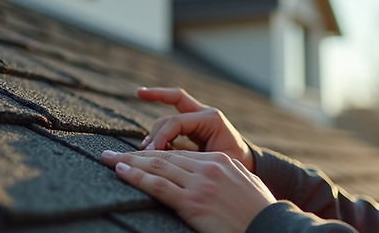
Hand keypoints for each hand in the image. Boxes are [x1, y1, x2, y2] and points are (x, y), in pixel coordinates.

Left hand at [102, 149, 274, 232]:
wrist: (270, 228)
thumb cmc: (259, 213)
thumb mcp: (243, 186)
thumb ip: (223, 177)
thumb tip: (205, 179)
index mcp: (220, 161)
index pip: (179, 155)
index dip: (153, 155)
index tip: (134, 157)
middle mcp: (208, 167)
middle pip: (164, 156)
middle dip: (134, 155)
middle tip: (110, 153)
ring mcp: (200, 183)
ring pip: (157, 166)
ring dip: (128, 162)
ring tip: (108, 160)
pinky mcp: (193, 201)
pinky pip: (158, 185)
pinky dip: (136, 177)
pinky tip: (121, 172)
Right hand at [137, 87, 253, 171]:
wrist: (247, 161)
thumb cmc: (235, 163)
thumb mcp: (216, 161)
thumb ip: (194, 158)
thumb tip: (167, 160)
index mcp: (212, 119)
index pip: (177, 122)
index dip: (161, 137)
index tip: (151, 153)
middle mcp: (204, 113)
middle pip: (171, 115)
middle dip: (155, 132)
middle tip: (144, 151)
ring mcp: (198, 117)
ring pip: (170, 113)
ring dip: (155, 131)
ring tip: (144, 149)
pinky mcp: (193, 125)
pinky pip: (173, 118)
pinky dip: (159, 121)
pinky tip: (144, 113)